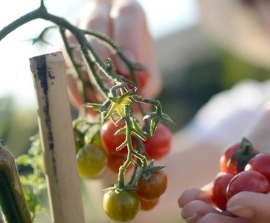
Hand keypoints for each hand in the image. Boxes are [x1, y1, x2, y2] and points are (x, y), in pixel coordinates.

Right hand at [62, 0, 160, 116]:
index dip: (127, 39)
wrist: (114, 52)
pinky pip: (58, 61)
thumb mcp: (147, 65)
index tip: (129, 67)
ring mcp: (76, 25)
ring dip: (85, 74)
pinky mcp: (59, 43)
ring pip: (72, 42)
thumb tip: (139, 102)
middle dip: (102, 58)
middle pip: (95, 25)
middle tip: (111, 87)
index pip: (127, 14)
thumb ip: (149, 81)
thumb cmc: (134, 56)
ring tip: (100, 99)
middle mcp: (99, 11)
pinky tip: (85, 103)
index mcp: (126, 10)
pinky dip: (72, 85)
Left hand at [178, 67, 269, 222]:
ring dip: (212, 213)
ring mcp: (264, 178)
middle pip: (261, 214)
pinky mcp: (246, 167)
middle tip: (198, 217)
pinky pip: (226, 188)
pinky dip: (207, 196)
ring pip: (240, 207)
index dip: (266, 207)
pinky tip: (187, 196)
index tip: (236, 202)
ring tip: (187, 208)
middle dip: (231, 222)